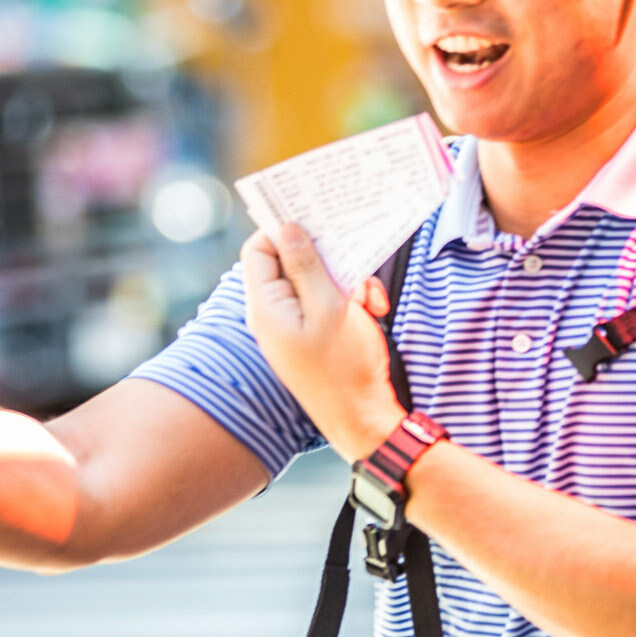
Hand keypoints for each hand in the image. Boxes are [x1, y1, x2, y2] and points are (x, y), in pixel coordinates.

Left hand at [242, 226, 405, 462]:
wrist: (364, 418)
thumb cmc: (344, 366)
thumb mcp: (329, 309)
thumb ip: (306, 266)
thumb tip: (286, 228)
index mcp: (267, 306)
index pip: (260, 250)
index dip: (284, 230)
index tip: (316, 217)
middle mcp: (276, 312)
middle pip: (293, 261)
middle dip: (328, 258)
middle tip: (357, 257)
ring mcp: (296, 323)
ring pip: (319, 278)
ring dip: (349, 280)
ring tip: (371, 300)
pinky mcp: (317, 331)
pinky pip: (332, 300)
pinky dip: (355, 299)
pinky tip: (375, 312)